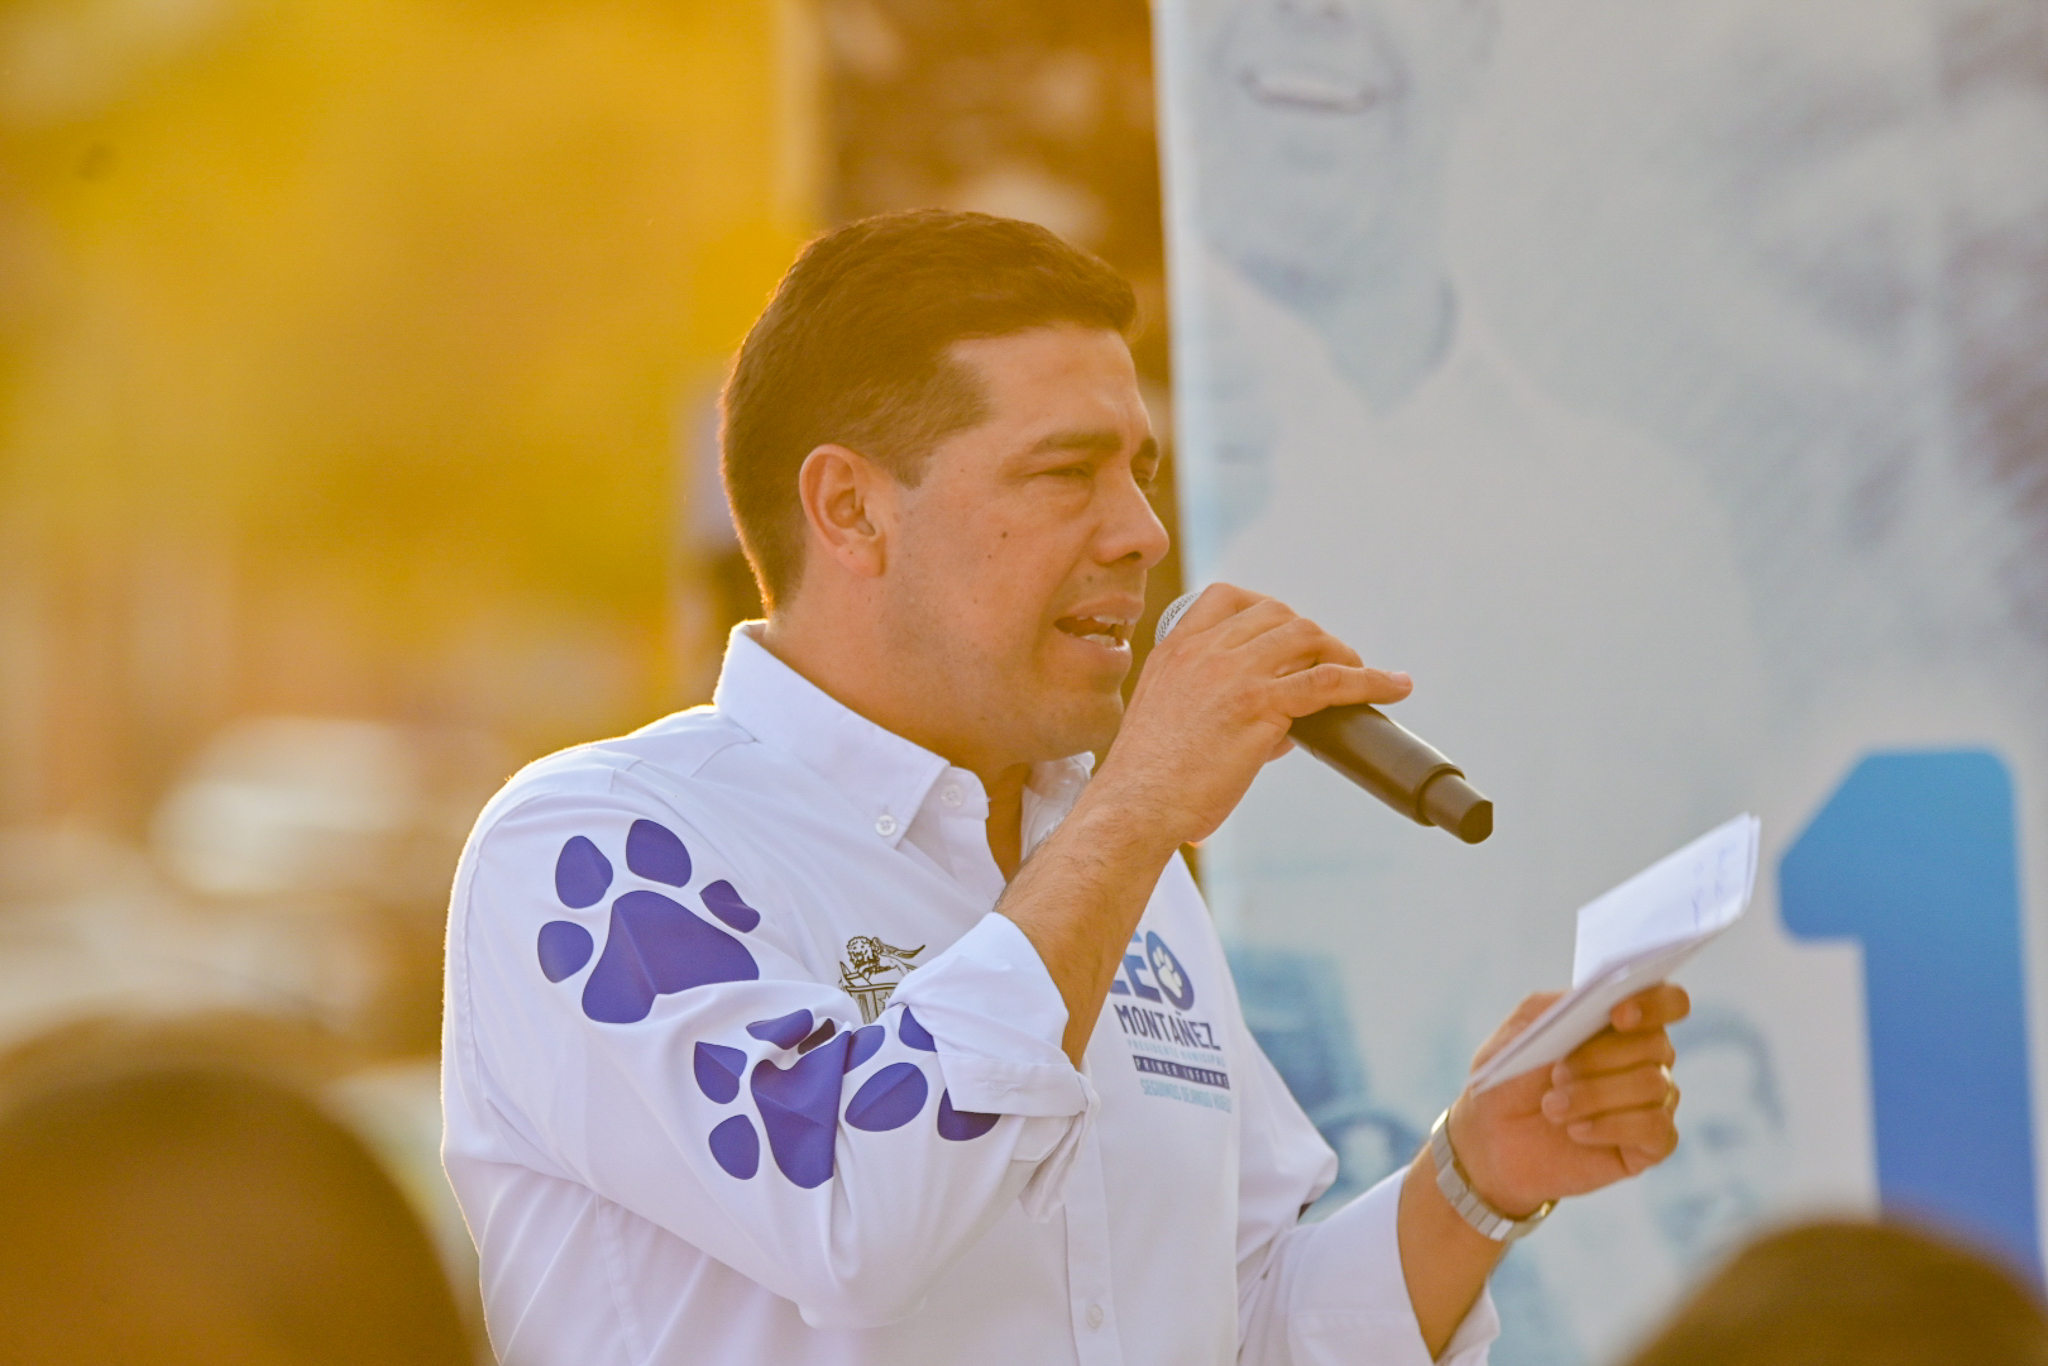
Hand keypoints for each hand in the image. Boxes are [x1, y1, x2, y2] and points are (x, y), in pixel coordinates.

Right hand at [1090, 583, 1411, 847]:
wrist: (1135, 804)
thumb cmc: (1150, 782)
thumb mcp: (1170, 723)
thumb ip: (1216, 710)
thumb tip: (1284, 730)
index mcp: (1174, 650)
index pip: (1226, 597)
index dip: (1266, 608)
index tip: (1284, 632)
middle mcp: (1203, 651)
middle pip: (1277, 613)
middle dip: (1310, 634)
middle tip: (1330, 663)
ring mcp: (1232, 673)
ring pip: (1306, 636)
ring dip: (1339, 652)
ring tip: (1359, 674)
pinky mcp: (1258, 704)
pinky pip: (1328, 680)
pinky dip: (1368, 680)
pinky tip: (1394, 687)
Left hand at [1445, 983, 1689, 1216]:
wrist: (1493, 1137)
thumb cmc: (1511, 1076)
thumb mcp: (1520, 1031)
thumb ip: (1555, 1006)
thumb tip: (1593, 996)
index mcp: (1622, 1022)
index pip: (1670, 1001)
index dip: (1655, 1003)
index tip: (1619, 1016)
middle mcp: (1647, 1059)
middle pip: (1655, 1045)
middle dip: (1600, 1057)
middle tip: (1556, 1074)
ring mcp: (1653, 1102)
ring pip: (1653, 1086)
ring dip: (1595, 1095)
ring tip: (1552, 1107)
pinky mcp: (1650, 1144)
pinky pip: (1656, 1128)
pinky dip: (1611, 1127)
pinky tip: (1577, 1131)